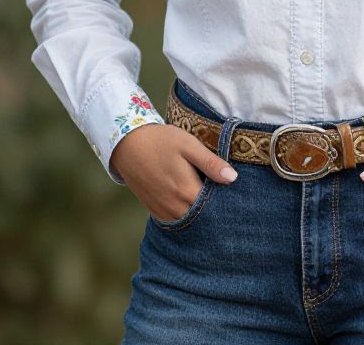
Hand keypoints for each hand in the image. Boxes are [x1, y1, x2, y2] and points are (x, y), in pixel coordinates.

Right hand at [109, 124, 237, 221]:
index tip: (236, 194)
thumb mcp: (188, 145)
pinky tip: (191, 203)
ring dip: (200, 215)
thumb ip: (210, 163)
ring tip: (211, 201)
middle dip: (215, 211)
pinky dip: (186, 216)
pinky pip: (175, 221)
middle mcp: (176, 207)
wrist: (127, 145)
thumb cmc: (161, 141)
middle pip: (204, 218)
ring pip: (189, 222)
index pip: (216, 207)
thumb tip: (233, 178)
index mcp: (187, 191)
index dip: (227, 202)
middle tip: (225, 197)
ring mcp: (164, 212)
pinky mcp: (155, 211)